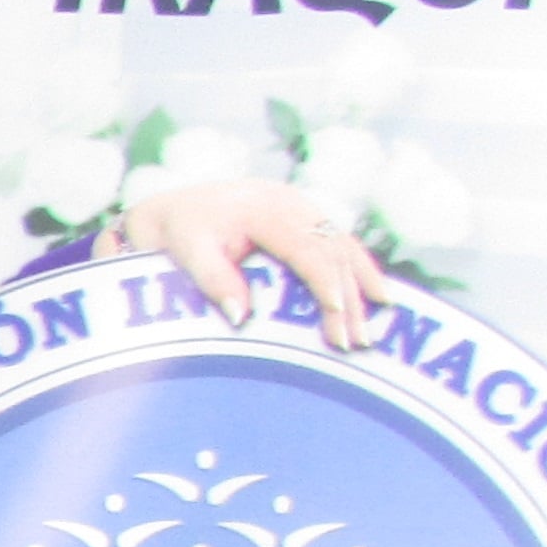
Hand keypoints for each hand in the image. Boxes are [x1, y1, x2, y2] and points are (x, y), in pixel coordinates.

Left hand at [119, 177, 384, 350]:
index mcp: (262, 206)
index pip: (305, 246)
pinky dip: (360, 272)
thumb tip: (239, 315)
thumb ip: (211, 278)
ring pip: (344, 248)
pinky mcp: (306, 219)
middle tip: (354, 343)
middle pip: (332, 251)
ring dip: (361, 290)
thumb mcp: (183, 250)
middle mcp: (290, 203)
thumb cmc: (172, 232)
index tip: (336, 313)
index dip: (323, 280)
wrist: (168, 207)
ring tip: (370, 333)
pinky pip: (342, 245)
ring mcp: (302, 208)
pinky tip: (379, 299)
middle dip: (348, 298)